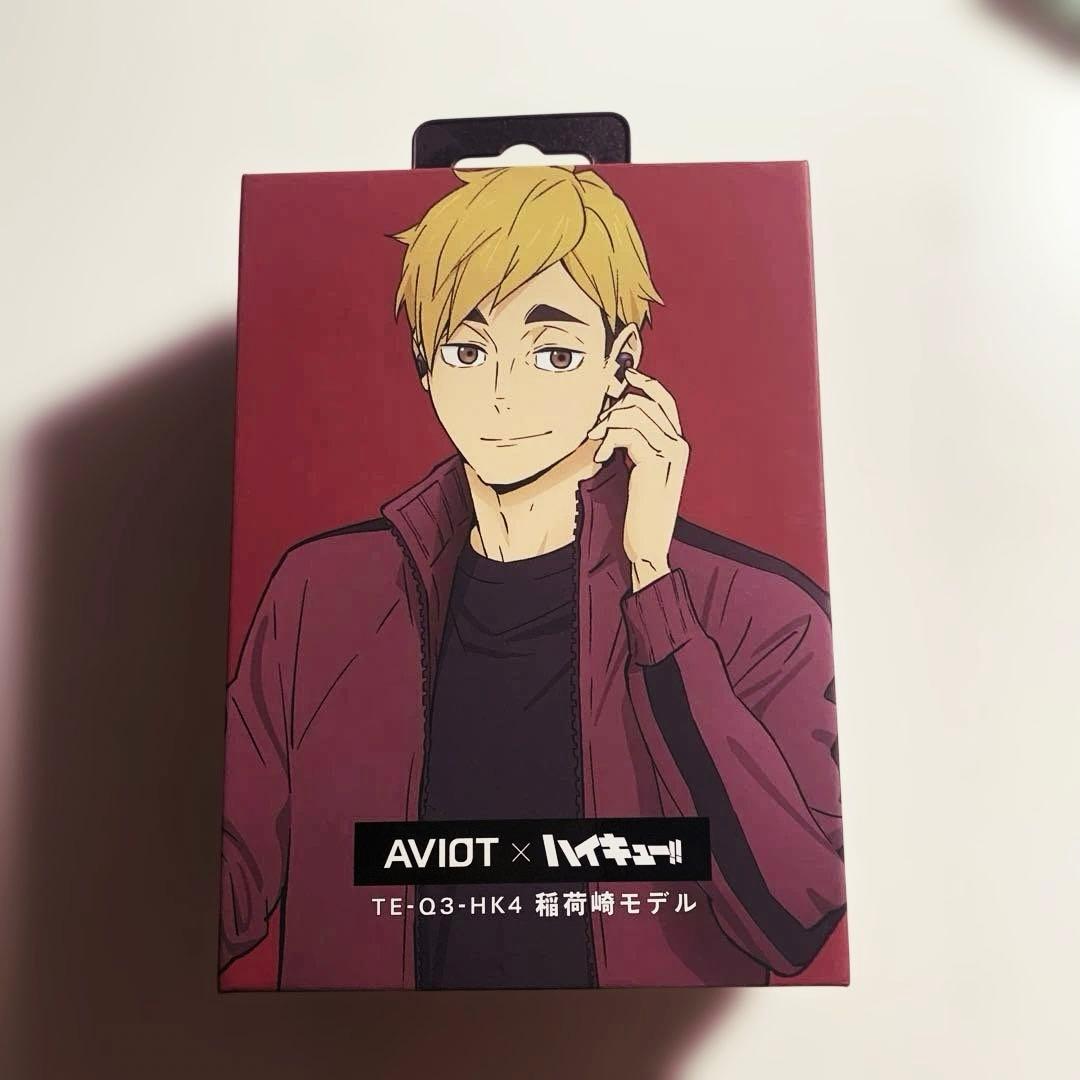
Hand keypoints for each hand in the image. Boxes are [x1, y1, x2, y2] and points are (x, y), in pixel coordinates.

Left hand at [587, 368, 688, 591]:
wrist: (648, 543)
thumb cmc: (639, 512)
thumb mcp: (638, 472)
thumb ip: (635, 446)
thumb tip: (613, 420)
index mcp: (677, 445)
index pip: (664, 401)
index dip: (645, 383)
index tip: (625, 375)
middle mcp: (678, 444)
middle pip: (644, 402)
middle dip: (614, 409)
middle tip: (595, 430)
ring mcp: (670, 452)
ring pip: (633, 414)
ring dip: (607, 426)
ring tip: (596, 446)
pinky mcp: (656, 461)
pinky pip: (626, 432)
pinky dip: (607, 441)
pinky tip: (600, 458)